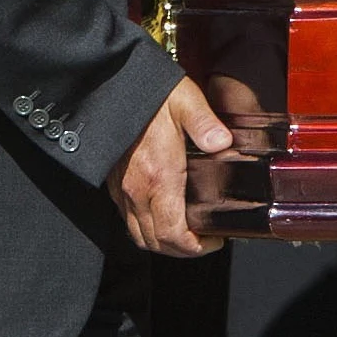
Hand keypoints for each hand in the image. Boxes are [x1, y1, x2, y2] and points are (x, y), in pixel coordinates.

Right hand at [109, 77, 230, 257]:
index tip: (214, 241)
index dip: (196, 248)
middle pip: (156, 242)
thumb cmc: (148, 92)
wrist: (112, 85)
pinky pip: (127, 219)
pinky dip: (146, 228)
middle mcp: (136, 189)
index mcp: (158, 176)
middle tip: (205, 241)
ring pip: (139, 235)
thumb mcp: (185, 101)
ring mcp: (122, 189)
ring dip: (162, 242)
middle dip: (182, 251)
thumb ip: (206, 124)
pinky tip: (162, 214)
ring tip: (185, 233)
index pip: (173, 234)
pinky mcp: (113, 183)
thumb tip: (224, 144)